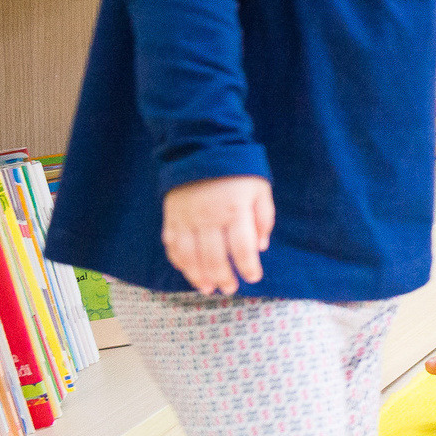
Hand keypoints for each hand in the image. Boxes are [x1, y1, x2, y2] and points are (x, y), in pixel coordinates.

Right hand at [161, 176, 273, 294]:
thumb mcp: (260, 189)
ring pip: (190, 256)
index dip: (248, 266)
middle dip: (224, 277)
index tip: (253, 278)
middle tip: (230, 289)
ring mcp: (187, 218)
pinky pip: (173, 246)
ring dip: (198, 276)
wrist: (203, 147)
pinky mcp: (171, 216)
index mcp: (234, 209)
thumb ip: (264, 218)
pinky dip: (180, 262)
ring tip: (208, 288)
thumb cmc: (238, 172)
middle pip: (214, 257)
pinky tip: (189, 271)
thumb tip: (261, 247)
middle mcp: (209, 216)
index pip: (242, 247)